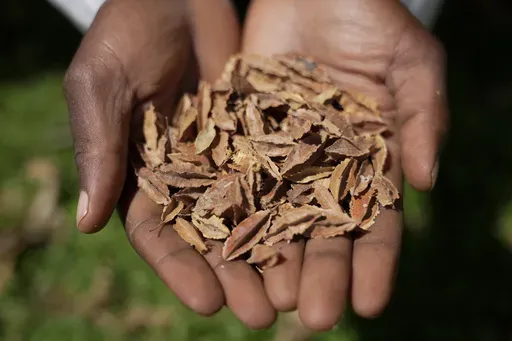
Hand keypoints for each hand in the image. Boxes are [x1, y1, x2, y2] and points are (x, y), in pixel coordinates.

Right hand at [64, 0, 276, 328]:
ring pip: (249, 213)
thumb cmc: (126, 31)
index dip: (180, 268)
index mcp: (139, 172)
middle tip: (260, 314)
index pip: (157, 232)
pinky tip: (314, 235)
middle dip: (233, 275)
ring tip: (292, 292)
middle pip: (209, 235)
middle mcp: (185, 174)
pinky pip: (279, 173)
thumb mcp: (101, 84)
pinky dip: (293, 205)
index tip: (208, 301)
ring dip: (268, 254)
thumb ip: (98, 148)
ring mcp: (225, 156)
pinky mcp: (260, 134)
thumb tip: (89, 223)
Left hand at [242, 0, 447, 330]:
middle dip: (320, 274)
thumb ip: (425, 116)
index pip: (375, 222)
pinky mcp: (240, 139)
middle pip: (321, 232)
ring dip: (270, 260)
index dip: (375, 264)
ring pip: (273, 218)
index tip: (370, 303)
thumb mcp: (411, 61)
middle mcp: (322, 170)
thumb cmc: (371, 17)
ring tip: (264, 301)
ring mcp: (278, 158)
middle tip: (312, 316)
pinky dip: (226, 215)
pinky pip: (232, 181)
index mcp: (368, 163)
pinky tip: (220, 251)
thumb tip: (426, 182)